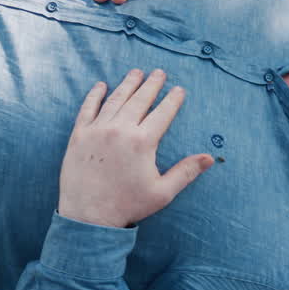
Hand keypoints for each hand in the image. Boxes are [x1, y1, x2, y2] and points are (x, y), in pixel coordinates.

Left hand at [58, 68, 213, 227]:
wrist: (88, 217)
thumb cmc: (128, 205)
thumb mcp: (163, 192)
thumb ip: (186, 172)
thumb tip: (210, 158)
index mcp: (142, 142)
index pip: (162, 113)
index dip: (172, 100)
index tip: (179, 89)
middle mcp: (120, 130)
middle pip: (139, 100)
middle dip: (152, 84)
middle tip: (159, 72)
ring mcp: (97, 130)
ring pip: (115, 100)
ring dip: (127, 84)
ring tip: (136, 72)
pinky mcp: (78, 136)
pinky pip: (87, 109)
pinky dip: (95, 95)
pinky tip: (101, 85)